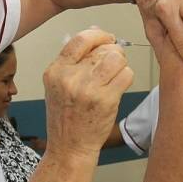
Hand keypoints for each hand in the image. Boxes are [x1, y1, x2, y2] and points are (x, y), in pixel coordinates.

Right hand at [43, 29, 133, 158]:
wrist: (70, 148)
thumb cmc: (65, 118)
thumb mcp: (58, 86)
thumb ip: (74, 61)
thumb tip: (96, 34)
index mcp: (55, 71)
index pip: (81, 39)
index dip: (99, 35)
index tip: (107, 38)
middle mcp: (70, 78)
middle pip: (103, 48)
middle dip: (113, 53)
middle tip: (112, 64)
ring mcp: (88, 89)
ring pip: (117, 58)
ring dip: (121, 64)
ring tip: (115, 75)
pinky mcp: (105, 100)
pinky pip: (127, 75)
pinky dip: (127, 78)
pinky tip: (118, 87)